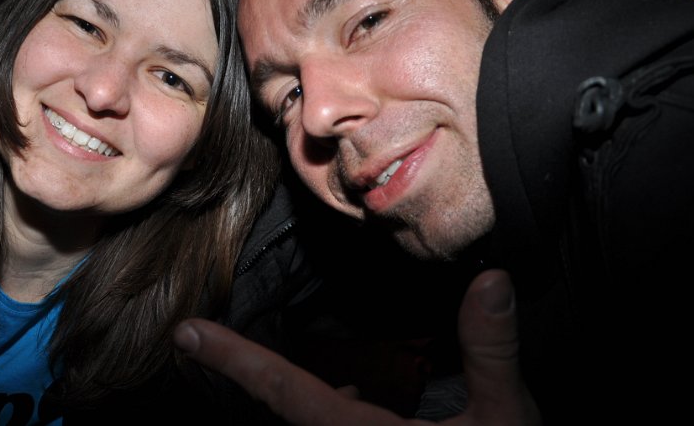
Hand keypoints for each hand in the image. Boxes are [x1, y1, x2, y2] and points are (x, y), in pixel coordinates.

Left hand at [174, 269, 540, 424]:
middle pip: (279, 411)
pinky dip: (327, 412)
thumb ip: (491, 351)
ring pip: (306, 424)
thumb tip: (490, 281)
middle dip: (246, 375)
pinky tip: (353, 400)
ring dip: (293, 395)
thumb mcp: (505, 421)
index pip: (284, 389)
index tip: (187, 334)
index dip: (233, 358)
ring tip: (272, 366)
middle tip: (203, 344)